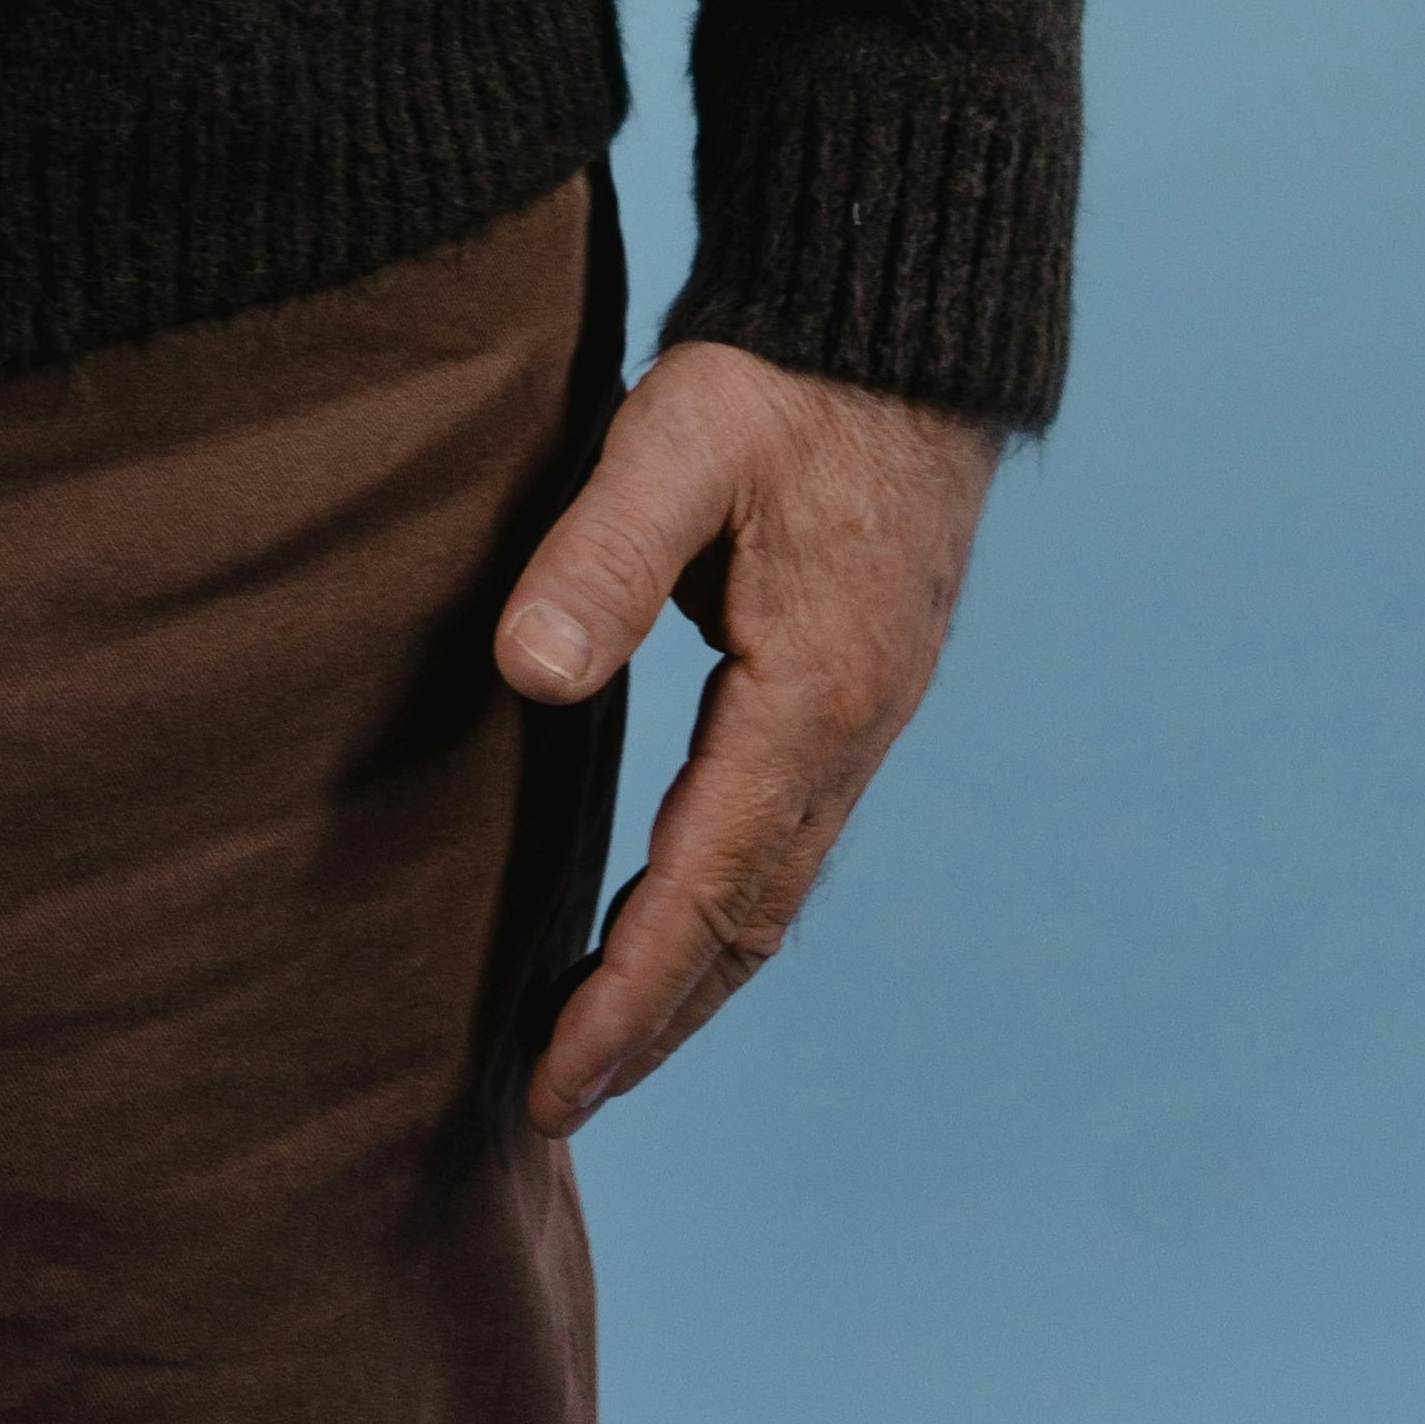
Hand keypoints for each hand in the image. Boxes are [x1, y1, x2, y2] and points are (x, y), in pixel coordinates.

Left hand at [493, 335, 1000, 1142]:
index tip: (552, 1080)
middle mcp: (848, 731)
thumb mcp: (679, 440)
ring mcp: (860, 714)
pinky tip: (666, 914)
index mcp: (808, 696)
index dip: (626, 994)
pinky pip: (782, 837)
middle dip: (653, 1020)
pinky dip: (720, 906)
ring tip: (598, 1042)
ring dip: (688, 975)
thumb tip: (526, 675)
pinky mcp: (851, 686)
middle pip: (746, 922)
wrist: (899, 324)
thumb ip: (603, 554)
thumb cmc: (782, 374)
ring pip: (772, 890)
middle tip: (556, 1099)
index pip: (704, 888)